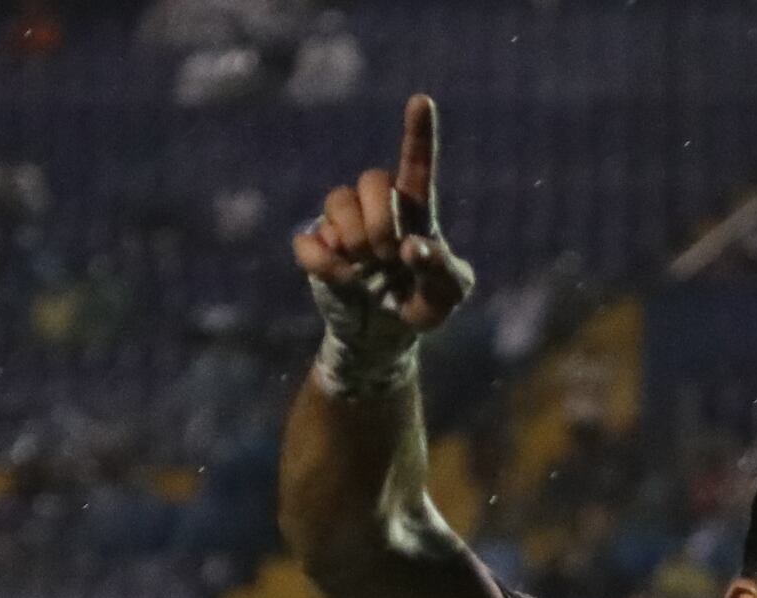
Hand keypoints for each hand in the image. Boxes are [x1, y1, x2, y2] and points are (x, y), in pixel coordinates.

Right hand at [293, 94, 473, 335]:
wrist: (384, 336)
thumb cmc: (422, 305)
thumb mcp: (447, 296)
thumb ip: (442, 270)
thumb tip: (412, 248)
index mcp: (415, 210)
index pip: (416, 164)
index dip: (418, 133)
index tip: (421, 101)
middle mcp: (377, 207)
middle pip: (371, 179)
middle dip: (380, 219)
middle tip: (388, 255)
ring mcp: (343, 225)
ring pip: (337, 200)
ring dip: (354, 238)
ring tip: (366, 267)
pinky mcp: (316, 247)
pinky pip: (308, 239)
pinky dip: (324, 262)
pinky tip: (343, 279)